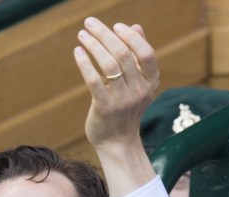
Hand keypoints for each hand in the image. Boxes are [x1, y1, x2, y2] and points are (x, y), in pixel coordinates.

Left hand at [73, 18, 158, 151]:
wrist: (118, 142)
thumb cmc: (126, 108)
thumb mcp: (138, 83)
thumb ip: (138, 56)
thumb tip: (136, 26)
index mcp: (151, 82)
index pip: (146, 53)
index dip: (131, 37)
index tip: (115, 26)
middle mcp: (140, 91)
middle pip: (124, 55)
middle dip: (105, 35)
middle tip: (90, 23)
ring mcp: (123, 101)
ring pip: (108, 65)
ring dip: (93, 46)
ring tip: (82, 35)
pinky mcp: (105, 108)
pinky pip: (94, 81)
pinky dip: (85, 63)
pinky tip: (78, 52)